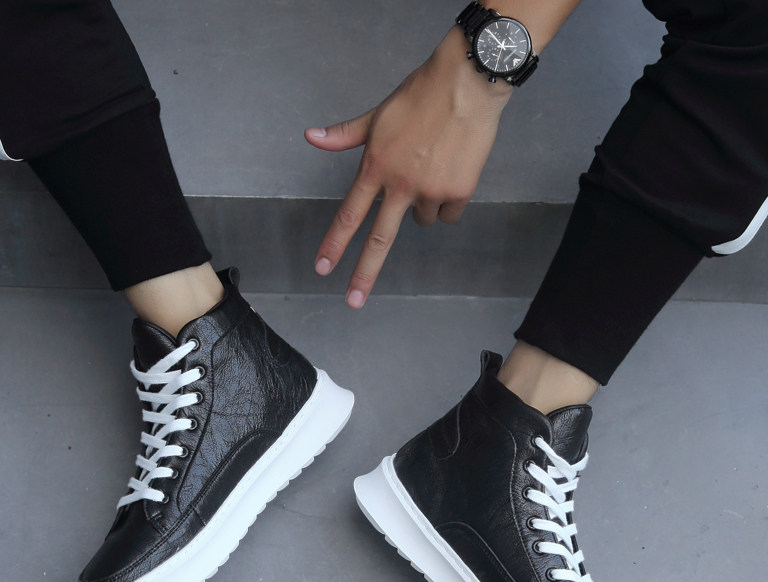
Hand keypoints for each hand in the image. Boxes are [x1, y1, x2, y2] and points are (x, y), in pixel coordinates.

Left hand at [305, 28, 512, 307]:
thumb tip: (310, 136)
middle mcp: (400, 184)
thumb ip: (345, 135)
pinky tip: (452, 172)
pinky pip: (449, 213)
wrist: (467, 83)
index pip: (349, 214)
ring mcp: (430, 190)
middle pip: (379, 240)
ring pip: (422, 219)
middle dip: (364, 275)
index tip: (322, 268)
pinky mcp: (459, 191)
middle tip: (353, 302)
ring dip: (423, 204)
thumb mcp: (377, 115)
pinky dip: (449, 199)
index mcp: (376, 167)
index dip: (334, 244)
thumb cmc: (420, 95)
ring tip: (431, 168)